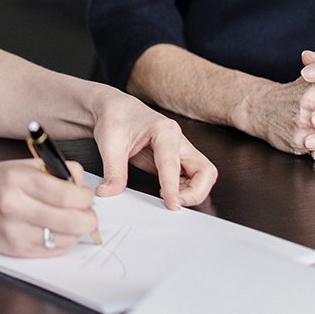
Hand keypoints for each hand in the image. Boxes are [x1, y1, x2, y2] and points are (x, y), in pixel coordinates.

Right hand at [0, 157, 100, 255]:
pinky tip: (54, 230)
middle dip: (88, 217)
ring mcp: (14, 231)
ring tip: (68, 219)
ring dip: (76, 231)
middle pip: (73, 221)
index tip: (85, 194)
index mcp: (17, 179)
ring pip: (66, 239)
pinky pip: (52, 250)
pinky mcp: (14, 249)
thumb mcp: (18, 165)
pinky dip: (61, 242)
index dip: (85, 196)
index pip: (68, 194)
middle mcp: (15, 206)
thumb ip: (52, 170)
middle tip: (85, 210)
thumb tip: (81, 182)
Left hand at [90, 90, 217, 206]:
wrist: (113, 109)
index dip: (174, 188)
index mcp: (164, 130)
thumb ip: (113, 171)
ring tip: (170, 200)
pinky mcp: (174, 159)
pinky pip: (189, 178)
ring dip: (192, 192)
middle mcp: (177, 139)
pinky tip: (168, 194)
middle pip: (204, 170)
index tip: (172, 205)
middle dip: (196, 192)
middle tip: (176, 204)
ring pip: (202, 175)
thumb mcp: (109, 145)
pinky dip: (183, 190)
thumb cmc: (115, 117)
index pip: (174, 164)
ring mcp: (178, 149)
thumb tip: (110, 192)